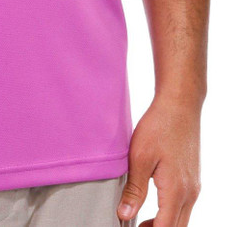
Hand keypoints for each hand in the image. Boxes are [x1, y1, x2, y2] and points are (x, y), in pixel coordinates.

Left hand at [117, 94, 201, 226]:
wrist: (180, 105)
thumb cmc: (159, 126)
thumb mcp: (140, 157)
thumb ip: (134, 189)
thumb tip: (125, 215)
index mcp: (176, 190)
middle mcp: (190, 192)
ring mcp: (194, 185)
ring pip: (182, 217)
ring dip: (164, 223)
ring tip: (142, 220)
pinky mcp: (193, 177)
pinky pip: (184, 205)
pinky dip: (171, 212)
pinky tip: (155, 203)